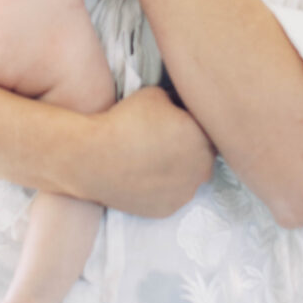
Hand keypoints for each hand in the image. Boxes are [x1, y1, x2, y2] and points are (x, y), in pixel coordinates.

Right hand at [85, 87, 215, 216]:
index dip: (193, 121)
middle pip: (204, 154)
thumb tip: (181, 105)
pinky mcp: (168, 209)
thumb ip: (178, 100)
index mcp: (203, 137)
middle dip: (190, 145)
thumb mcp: (156, 93)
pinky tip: (145, 174)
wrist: (93, 158)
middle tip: (165, 137)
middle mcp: (202, 168)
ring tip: (153, 156)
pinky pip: (173, 194)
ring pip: (190, 176)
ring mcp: (185, 192)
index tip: (177, 119)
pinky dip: (164, 185)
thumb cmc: (123, 122)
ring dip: (179, 167)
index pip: (210, 126)